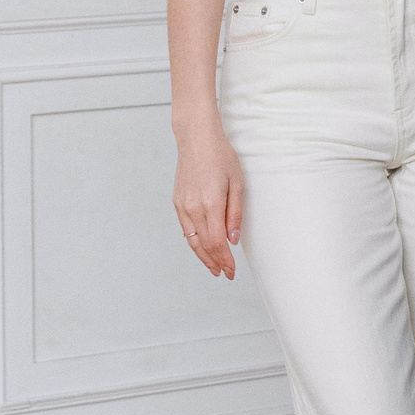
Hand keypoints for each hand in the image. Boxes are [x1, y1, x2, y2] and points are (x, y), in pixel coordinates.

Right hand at [173, 119, 244, 278]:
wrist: (196, 139)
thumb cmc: (221, 157)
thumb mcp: (238, 183)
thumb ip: (235, 214)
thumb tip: (233, 240)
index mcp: (210, 204)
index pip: (216, 242)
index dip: (224, 260)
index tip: (232, 271)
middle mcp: (192, 208)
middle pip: (203, 245)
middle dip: (215, 263)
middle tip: (225, 275)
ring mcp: (182, 206)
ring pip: (191, 240)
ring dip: (203, 257)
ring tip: (214, 267)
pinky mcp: (177, 202)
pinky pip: (185, 229)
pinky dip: (194, 242)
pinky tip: (202, 248)